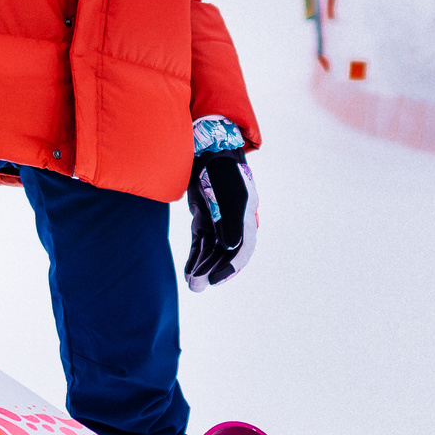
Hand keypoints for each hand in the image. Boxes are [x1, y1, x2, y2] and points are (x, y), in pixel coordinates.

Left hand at [184, 149, 254, 291]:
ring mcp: (219, 220)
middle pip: (225, 252)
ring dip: (202, 266)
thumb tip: (230, 247)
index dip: (230, 267)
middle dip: (211, 270)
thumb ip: (231, 221)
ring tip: (192, 284)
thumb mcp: (229, 195)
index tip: (215, 280)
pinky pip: (201, 241)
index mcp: (246, 216)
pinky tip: (189, 269)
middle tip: (196, 287)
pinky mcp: (205, 217)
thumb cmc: (221, 170)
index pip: (243, 249)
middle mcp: (235, 221)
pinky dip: (195, 255)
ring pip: (212, 249)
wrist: (208, 148)